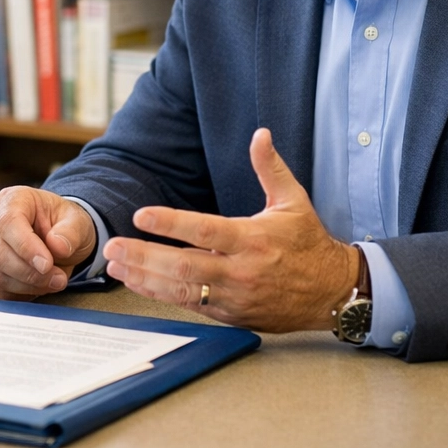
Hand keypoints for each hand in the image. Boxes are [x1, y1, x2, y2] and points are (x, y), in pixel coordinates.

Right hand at [0, 186, 96, 299]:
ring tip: (53, 282)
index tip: (47, 264)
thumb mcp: (77, 222)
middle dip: (29, 272)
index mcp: (13, 199)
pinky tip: (38, 287)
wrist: (56, 237)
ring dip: (27, 285)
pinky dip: (19, 293)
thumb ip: (71, 232)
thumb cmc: (63, 225)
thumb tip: (58, 246)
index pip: (8, 223)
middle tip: (58, 279)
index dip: (26, 247)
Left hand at [103, 128, 358, 331]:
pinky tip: (137, 282)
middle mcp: (242, 270)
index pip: (206, 230)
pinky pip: (191, 305)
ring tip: (116, 264)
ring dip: (145, 278)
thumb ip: (270, 168)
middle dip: (146, 256)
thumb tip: (260, 133)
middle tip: (114, 246)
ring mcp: (235, 296)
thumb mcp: (293, 201)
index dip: (171, 224)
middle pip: (186, 265)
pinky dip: (161, 294)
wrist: (333, 293)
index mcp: (254, 239)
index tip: (141, 215)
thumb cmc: (309, 243)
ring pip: (183, 289)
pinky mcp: (231, 314)